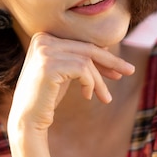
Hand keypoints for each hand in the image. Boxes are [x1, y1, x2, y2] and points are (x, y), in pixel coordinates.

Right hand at [8, 32, 134, 132]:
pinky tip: (88, 96)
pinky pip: (83, 70)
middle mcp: (43, 39)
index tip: (117, 69)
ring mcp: (45, 51)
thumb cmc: (46, 97)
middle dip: (111, 62)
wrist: (27, 120)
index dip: (102, 56)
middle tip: (130, 71)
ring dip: (99, 81)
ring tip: (105, 97)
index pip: (81, 43)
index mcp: (43, 36)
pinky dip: (91, 83)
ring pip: (87, 60)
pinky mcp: (49, 65)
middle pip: (87, 48)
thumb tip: (106, 48)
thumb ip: (78, 58)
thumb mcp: (64, 72)